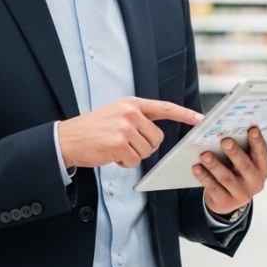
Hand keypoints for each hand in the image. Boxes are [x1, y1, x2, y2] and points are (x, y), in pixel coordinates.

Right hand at [58, 97, 201, 168]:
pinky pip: (134, 161)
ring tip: (114, 148)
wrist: (67, 139)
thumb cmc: (93, 130)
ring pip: (147, 151)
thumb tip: (157, 134)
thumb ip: (137, 118)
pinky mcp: (118, 143)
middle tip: (124, 145)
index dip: (184, 114)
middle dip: (144, 147)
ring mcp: (124, 127)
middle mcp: (130, 112)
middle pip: (157, 138)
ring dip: (132, 156)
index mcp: (132, 103)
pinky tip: (110, 155)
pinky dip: (124, 163)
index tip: (200, 119)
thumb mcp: (116, 114)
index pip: (164, 108)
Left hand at [194, 126, 266, 215]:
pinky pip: (213, 188)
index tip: (252, 128)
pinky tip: (197, 168)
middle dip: (234, 152)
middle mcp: (255, 183)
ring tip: (204, 154)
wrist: (229, 200)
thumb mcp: (245, 161)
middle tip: (225, 140)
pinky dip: (204, 177)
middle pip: (244, 166)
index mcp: (263, 168)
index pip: (262, 153)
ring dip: (215, 165)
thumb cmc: (236, 171)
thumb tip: (227, 128)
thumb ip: (242, 148)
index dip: (257, 141)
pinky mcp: (225, 203)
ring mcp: (241, 195)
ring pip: (226, 177)